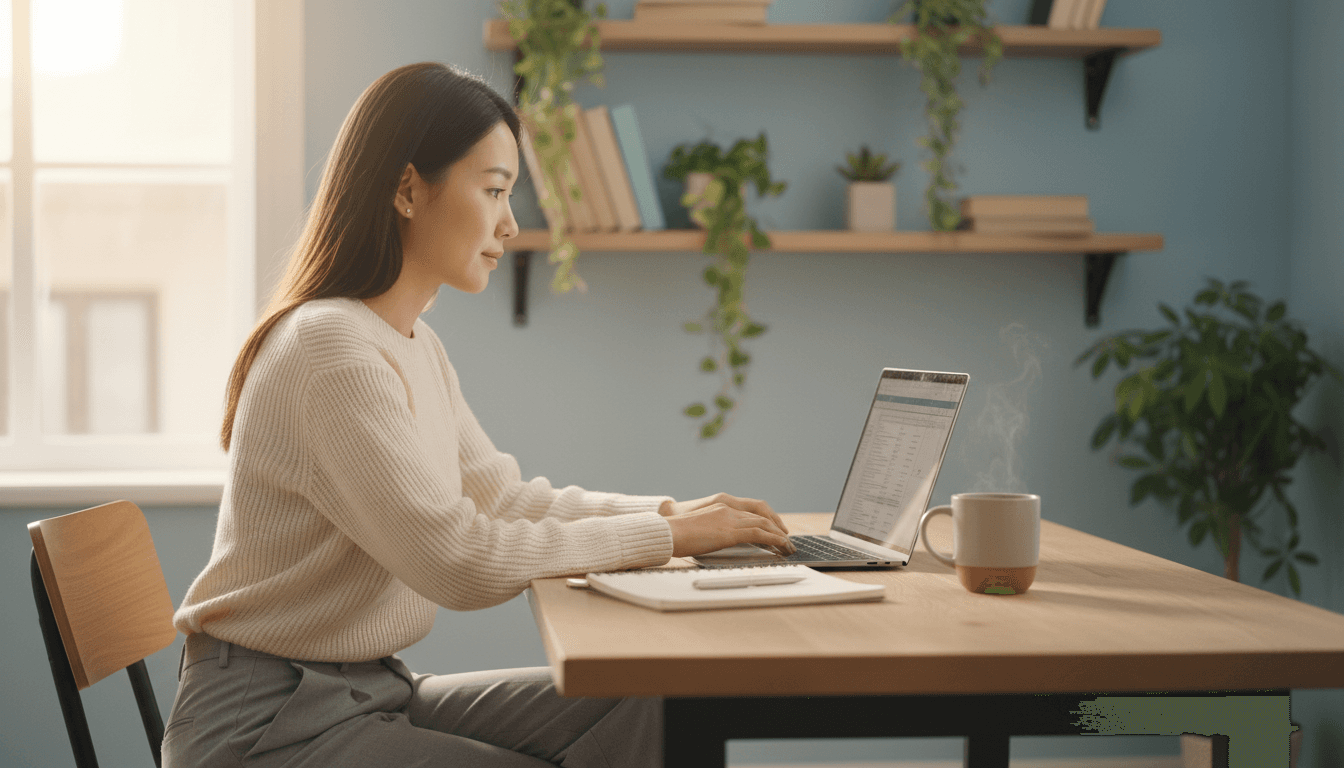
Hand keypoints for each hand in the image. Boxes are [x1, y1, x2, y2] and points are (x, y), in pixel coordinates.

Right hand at [662, 493, 795, 558]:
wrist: (667, 532)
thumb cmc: (677, 534)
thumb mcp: (700, 528)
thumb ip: (713, 530)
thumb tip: (719, 540)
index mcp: (721, 507)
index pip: (752, 510)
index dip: (767, 519)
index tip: (775, 530)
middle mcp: (728, 509)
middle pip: (762, 515)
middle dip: (777, 527)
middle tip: (786, 539)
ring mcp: (730, 519)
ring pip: (764, 524)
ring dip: (779, 535)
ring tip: (788, 546)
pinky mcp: (730, 532)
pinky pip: (759, 533)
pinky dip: (773, 539)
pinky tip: (781, 546)